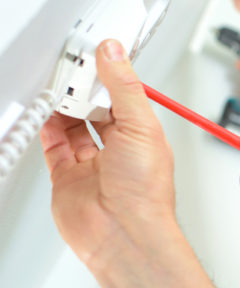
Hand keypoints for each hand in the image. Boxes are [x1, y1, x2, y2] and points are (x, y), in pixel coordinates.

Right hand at [40, 40, 174, 269]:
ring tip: (58, 82)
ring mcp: (92, 165)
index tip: (96, 53)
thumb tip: (114, 54)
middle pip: (97, 109)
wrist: (123, 235)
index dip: (110, 75)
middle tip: (71, 65)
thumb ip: (124, 88)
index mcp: (144, 137)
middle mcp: (120, 151)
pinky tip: (44, 109)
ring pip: (73, 125)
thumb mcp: (141, 126)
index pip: (125, 97)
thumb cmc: (146, 193)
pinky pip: (54, 146)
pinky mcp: (67, 178)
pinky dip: (47, 127)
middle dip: (84, 87)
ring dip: (65, 104)